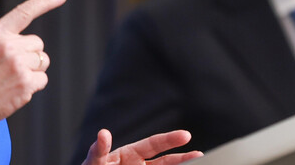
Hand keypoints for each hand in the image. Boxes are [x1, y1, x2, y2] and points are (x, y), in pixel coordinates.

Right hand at [0, 0, 66, 162]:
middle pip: (38, 44)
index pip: (24, 12)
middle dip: (29, 55)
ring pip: (42, 61)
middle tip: (9, 67)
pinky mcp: (26, 83)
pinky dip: (34, 85)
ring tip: (12, 78)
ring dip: (32, 70)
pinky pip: (43, 79)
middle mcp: (9, 46)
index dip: (45, 1)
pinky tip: (16, 88)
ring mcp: (18, 64)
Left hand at [83, 129, 202, 164]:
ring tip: (197, 164)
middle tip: (200, 155)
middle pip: (166, 161)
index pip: (153, 144)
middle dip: (182, 158)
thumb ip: (99, 150)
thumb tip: (103, 134)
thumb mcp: (94, 161)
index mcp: (130, 154)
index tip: (185, 135)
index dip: (169, 139)